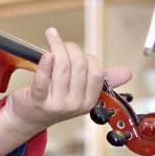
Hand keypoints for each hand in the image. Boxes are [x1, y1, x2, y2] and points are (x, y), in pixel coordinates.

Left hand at [0, 28, 134, 155]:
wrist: (27, 119)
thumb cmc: (53, 101)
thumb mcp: (79, 94)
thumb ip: (102, 81)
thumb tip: (127, 73)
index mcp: (89, 101)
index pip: (96, 72)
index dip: (87, 57)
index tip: (76, 53)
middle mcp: (75, 104)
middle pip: (79, 65)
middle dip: (70, 48)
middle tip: (61, 43)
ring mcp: (57, 104)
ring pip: (62, 67)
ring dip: (56, 46)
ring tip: (51, 36)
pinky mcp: (38, 101)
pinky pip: (43, 80)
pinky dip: (45, 64)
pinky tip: (46, 54)